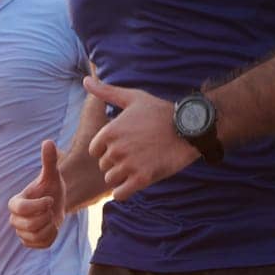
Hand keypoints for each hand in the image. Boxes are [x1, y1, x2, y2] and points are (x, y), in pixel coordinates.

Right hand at [8, 139, 65, 248]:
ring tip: (52, 217)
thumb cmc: (50, 187)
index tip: (50, 200)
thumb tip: (48, 142)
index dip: (38, 206)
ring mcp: (21, 232)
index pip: (20, 209)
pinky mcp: (29, 242)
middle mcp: (14, 219)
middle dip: (45, 217)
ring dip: (49, 227)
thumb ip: (49, 160)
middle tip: (51, 209)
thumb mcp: (52, 174)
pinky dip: (51, 236)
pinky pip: (41, 245)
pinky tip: (52, 227)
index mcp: (15, 202)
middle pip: (28, 225)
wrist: (56, 204)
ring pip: (34, 237)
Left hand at [84, 76, 196, 201]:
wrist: (189, 127)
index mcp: (110, 131)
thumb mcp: (132, 97)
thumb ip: (106, 92)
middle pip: (104, 166)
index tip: (124, 145)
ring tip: (139, 165)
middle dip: (116, 163)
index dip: (107, 149)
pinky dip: (125, 191)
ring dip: (122, 177)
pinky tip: (136, 181)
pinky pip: (120, 194)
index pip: (94, 151)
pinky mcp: (142, 179)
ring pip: (112, 180)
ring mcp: (129, 165)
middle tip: (136, 154)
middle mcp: (116, 149)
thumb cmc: (160, 111)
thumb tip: (85, 80)